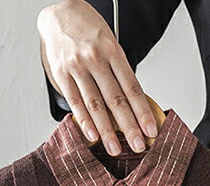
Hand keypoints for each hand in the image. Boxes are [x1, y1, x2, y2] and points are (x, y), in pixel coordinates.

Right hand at [37, 0, 158, 155]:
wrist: (59, 13)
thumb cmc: (88, 31)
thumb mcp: (109, 44)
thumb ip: (118, 72)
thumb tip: (132, 104)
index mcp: (113, 51)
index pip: (132, 88)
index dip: (142, 112)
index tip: (151, 130)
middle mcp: (96, 59)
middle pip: (116, 99)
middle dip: (129, 127)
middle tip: (137, 146)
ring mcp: (78, 67)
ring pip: (96, 104)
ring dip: (107, 131)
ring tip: (115, 148)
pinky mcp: (62, 74)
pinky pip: (75, 102)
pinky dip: (85, 121)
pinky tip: (93, 135)